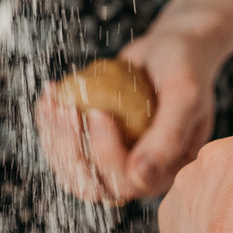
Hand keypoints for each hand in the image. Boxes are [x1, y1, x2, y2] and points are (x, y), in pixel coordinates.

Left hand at [34, 0, 232, 205]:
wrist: (171, 47)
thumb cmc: (185, 66)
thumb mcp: (183, 94)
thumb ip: (169, 136)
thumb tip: (141, 177)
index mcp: (168, 171)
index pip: (130, 181)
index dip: (107, 154)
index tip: (98, 112)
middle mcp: (141, 175)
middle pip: (96, 185)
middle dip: (73, 149)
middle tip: (67, 109)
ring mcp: (116, 162)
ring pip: (75, 173)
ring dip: (55, 141)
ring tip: (53, 104)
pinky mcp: (94, 147)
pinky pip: (65, 152)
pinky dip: (50, 127)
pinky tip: (48, 100)